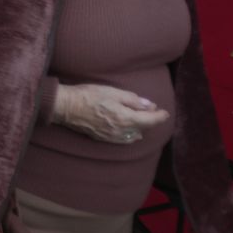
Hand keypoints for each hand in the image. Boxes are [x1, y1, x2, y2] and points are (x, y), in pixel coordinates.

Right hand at [51, 83, 169, 144]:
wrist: (67, 107)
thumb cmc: (89, 96)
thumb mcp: (113, 92)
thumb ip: (133, 100)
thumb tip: (149, 106)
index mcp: (125, 118)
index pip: (150, 121)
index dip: (160, 117)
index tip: (165, 113)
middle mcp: (120, 131)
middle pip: (142, 129)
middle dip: (149, 120)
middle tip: (151, 110)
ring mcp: (111, 137)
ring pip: (133, 136)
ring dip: (139, 128)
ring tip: (140, 119)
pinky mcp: (103, 138)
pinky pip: (122, 140)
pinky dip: (130, 134)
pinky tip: (128, 130)